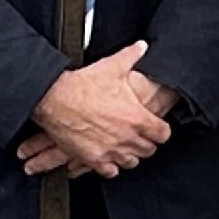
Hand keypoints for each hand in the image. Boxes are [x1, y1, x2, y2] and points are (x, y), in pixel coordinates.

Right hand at [26, 40, 173, 178]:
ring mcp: (110, 150)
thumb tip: (142, 46)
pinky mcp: (93, 159)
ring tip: (126, 147)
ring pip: (131, 162)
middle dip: (146, 143)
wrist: (55, 99)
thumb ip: (131, 56)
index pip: (163, 134)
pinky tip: (109, 159)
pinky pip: (110, 171)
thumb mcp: (112, 66)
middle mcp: (127, 137)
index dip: (161, 131)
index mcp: (137, 118)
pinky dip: (111, 166)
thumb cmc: (83, 84)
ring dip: (130, 155)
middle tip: (141, 137)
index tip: (157, 128)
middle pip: (148, 150)